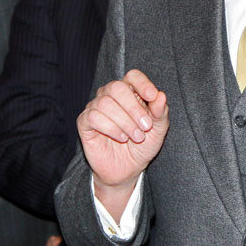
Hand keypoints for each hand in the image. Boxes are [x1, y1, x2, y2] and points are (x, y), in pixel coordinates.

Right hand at [78, 70, 167, 217]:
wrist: (128, 169)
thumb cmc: (142, 145)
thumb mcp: (158, 130)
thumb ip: (160, 112)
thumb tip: (160, 95)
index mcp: (130, 92)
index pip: (132, 76)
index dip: (142, 83)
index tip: (152, 96)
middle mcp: (110, 96)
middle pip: (117, 87)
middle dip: (133, 108)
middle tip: (146, 127)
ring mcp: (95, 107)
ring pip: (105, 103)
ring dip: (124, 122)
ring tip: (136, 137)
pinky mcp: (84, 122)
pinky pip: (94, 116)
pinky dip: (111, 128)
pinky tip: (120, 138)